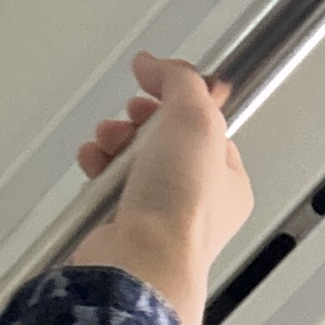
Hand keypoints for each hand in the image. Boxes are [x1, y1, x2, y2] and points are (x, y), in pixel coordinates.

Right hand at [70, 52, 253, 324]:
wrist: (140, 261)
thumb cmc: (181, 207)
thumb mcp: (196, 121)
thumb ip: (181, 82)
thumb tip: (157, 64)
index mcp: (230, 183)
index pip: (207, 129)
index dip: (179, 103)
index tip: (157, 85)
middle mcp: (198, 204)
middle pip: (165, 142)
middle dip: (139, 122)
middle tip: (131, 119)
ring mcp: (160, 217)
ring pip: (133, 162)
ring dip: (115, 142)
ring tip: (108, 140)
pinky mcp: (124, 227)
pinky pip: (108, 187)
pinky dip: (97, 168)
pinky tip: (94, 163)